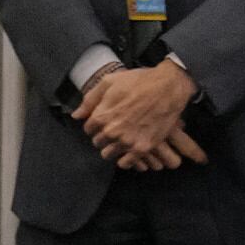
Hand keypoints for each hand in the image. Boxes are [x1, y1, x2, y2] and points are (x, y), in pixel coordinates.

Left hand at [76, 63, 198, 167]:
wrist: (168, 87)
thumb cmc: (138, 82)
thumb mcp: (109, 82)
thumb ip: (90, 100)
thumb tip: (76, 116)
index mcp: (101, 116)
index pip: (88, 129)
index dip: (95, 126)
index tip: (103, 123)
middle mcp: (112, 131)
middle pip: (98, 142)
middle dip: (103, 137)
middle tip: (114, 131)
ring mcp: (127, 141)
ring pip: (109, 154)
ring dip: (112, 149)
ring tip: (120, 142)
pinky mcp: (143, 147)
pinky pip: (126, 163)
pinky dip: (125, 160)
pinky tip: (128, 152)